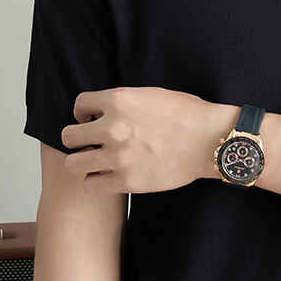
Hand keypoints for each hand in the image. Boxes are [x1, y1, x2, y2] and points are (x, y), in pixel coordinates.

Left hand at [60, 86, 236, 193]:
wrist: (211, 141)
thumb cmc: (188, 115)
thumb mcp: (150, 94)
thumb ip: (122, 102)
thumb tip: (102, 111)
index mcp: (118, 100)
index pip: (79, 105)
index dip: (85, 114)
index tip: (93, 121)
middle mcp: (112, 128)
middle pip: (69, 136)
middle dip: (79, 139)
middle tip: (92, 144)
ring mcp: (118, 156)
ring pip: (74, 163)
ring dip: (83, 162)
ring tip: (96, 162)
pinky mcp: (127, 180)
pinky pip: (92, 185)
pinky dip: (96, 182)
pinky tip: (107, 177)